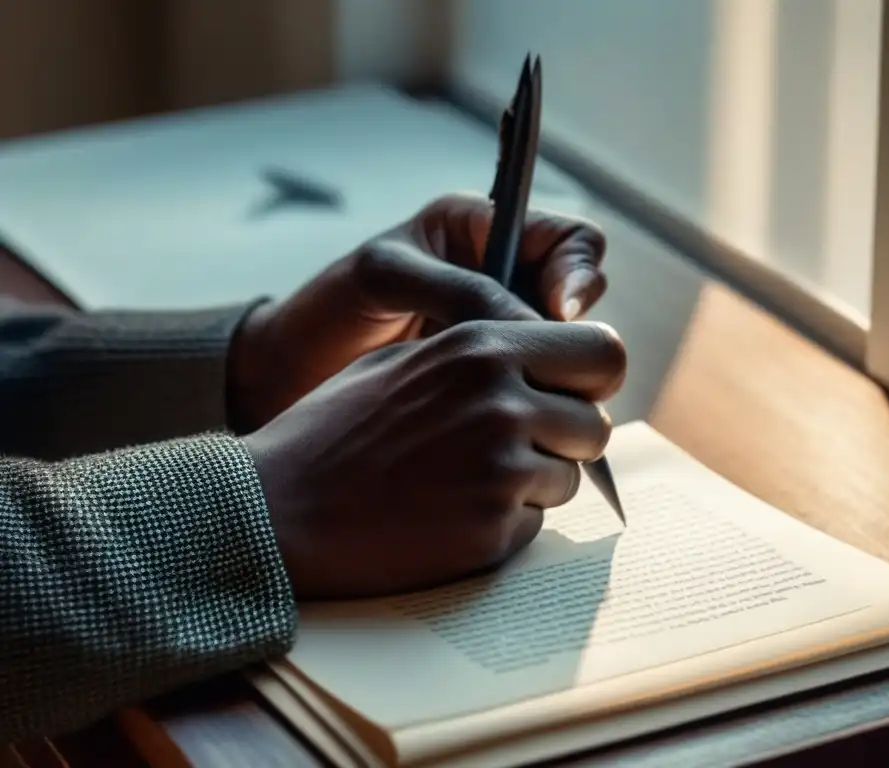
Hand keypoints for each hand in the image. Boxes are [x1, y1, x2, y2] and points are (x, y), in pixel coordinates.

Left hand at [228, 193, 607, 431]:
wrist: (291, 372)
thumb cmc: (329, 309)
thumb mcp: (389, 278)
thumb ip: (463, 290)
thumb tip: (543, 323)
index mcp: (481, 233)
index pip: (570, 241)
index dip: (580, 273)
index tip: (560, 310)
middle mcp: (503, 281)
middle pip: (581, 304)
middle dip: (572, 337)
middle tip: (541, 366)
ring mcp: (499, 336)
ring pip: (565, 355)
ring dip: (555, 377)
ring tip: (519, 397)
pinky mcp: (491, 384)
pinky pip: (537, 391)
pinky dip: (534, 406)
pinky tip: (508, 423)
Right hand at [243, 318, 625, 599]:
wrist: (278, 509)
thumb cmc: (333, 430)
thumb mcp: (406, 362)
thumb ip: (484, 354)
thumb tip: (548, 364)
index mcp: (482, 347)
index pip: (602, 351)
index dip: (592, 376)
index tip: (571, 391)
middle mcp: (502, 402)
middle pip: (596, 423)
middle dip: (568, 436)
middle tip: (520, 446)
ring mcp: (500, 469)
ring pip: (569, 477)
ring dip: (534, 483)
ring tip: (464, 481)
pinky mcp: (491, 531)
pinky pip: (535, 524)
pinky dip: (504, 523)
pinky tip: (448, 515)